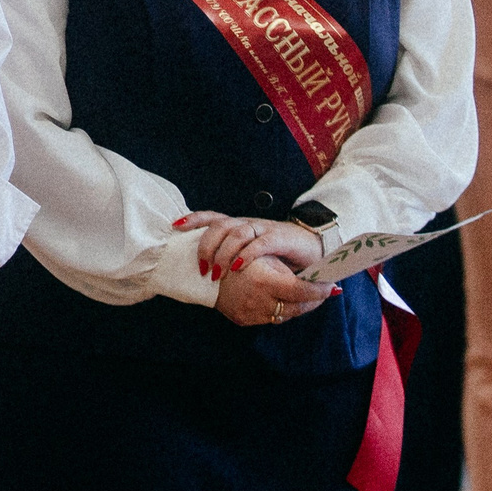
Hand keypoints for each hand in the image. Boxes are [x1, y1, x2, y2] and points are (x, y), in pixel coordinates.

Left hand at [174, 210, 321, 283]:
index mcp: (240, 225)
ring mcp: (264, 229)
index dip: (194, 218)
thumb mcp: (251, 251)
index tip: (175, 226)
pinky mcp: (280, 238)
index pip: (213, 217)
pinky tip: (237, 267)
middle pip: (220, 226)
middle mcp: (248, 224)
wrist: (315, 246)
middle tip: (201, 268)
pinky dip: (246, 255)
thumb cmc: (280, 252)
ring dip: (223, 254)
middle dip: (206, 246)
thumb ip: (232, 254)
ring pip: (236, 234)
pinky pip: (259, 243)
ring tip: (216, 273)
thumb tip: (205, 268)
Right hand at [211, 252, 333, 329]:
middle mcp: (259, 301)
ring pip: (285, 315)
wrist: (201, 271)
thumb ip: (287, 272)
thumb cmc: (235, 257)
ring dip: (297, 306)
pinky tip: (281, 301)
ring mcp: (250, 313)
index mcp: (265, 281)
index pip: (303, 291)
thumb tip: (318, 278)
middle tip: (323, 292)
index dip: (320, 290)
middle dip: (313, 300)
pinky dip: (277, 310)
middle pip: (298, 307)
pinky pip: (269, 318)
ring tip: (304, 296)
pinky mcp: (243, 319)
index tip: (332, 286)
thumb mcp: (263, 258)